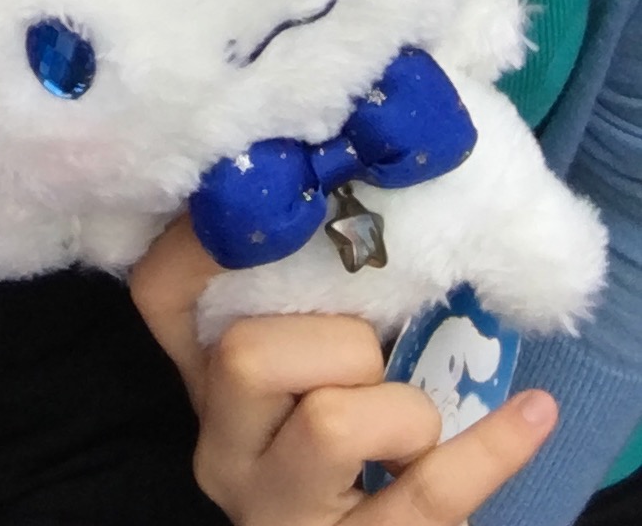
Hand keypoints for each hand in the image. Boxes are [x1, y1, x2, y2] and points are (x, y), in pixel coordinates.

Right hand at [130, 219, 556, 524]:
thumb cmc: (341, 449)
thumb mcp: (297, 384)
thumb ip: (301, 311)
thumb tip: (367, 197)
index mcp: (203, 390)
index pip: (159, 296)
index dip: (200, 241)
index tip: (274, 200)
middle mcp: (226, 450)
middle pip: (246, 355)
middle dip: (337, 340)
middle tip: (371, 361)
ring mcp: (282, 511)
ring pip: (330, 423)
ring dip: (400, 407)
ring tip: (413, 425)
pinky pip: (432, 491)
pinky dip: (492, 445)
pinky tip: (532, 413)